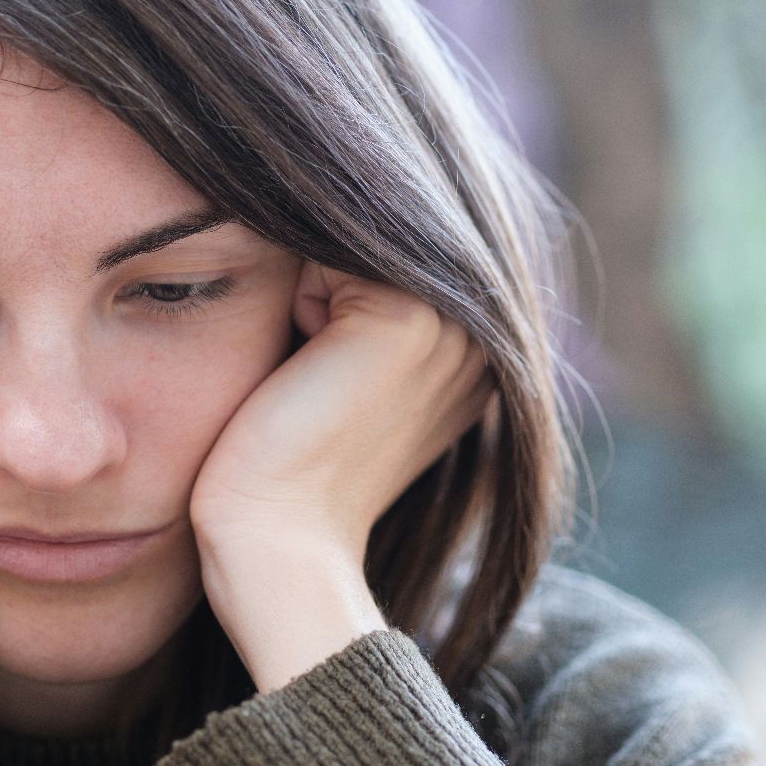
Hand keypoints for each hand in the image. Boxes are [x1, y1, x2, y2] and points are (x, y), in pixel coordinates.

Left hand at [189, 262, 496, 563]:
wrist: (278, 540)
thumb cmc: (290, 466)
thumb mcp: (356, 374)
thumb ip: (378, 310)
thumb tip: (349, 226)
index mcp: (485, 350)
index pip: (393, 253)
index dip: (335, 299)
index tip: (331, 381)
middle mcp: (487, 332)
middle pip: (375, 238)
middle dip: (325, 289)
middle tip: (318, 379)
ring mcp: (458, 321)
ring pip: (350, 240)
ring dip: (309, 294)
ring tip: (315, 376)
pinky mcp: (409, 317)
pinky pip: (322, 251)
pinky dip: (294, 301)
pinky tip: (307, 371)